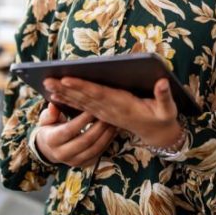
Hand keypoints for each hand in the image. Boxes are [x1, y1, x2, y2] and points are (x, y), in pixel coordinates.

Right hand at [35, 103, 116, 167]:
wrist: (50, 148)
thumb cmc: (50, 128)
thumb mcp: (47, 119)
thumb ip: (50, 112)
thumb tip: (53, 105)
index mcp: (52, 141)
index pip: (69, 130)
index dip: (82, 119)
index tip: (93, 107)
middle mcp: (62, 154)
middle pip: (85, 141)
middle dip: (98, 127)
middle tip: (108, 113)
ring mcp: (74, 161)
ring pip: (94, 149)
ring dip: (106, 135)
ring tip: (113, 121)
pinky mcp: (84, 164)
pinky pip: (99, 153)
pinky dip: (108, 141)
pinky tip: (113, 130)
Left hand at [44, 77, 181, 148]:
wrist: (158, 134)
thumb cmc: (163, 118)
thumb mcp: (168, 109)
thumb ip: (164, 96)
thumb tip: (163, 82)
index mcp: (123, 105)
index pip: (99, 94)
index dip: (83, 87)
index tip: (67, 79)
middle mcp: (110, 110)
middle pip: (84, 99)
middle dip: (66, 89)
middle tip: (48, 79)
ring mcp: (106, 113)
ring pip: (81, 103)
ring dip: (64, 94)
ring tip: (47, 85)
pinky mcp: (104, 114)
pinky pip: (83, 107)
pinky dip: (70, 101)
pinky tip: (57, 96)